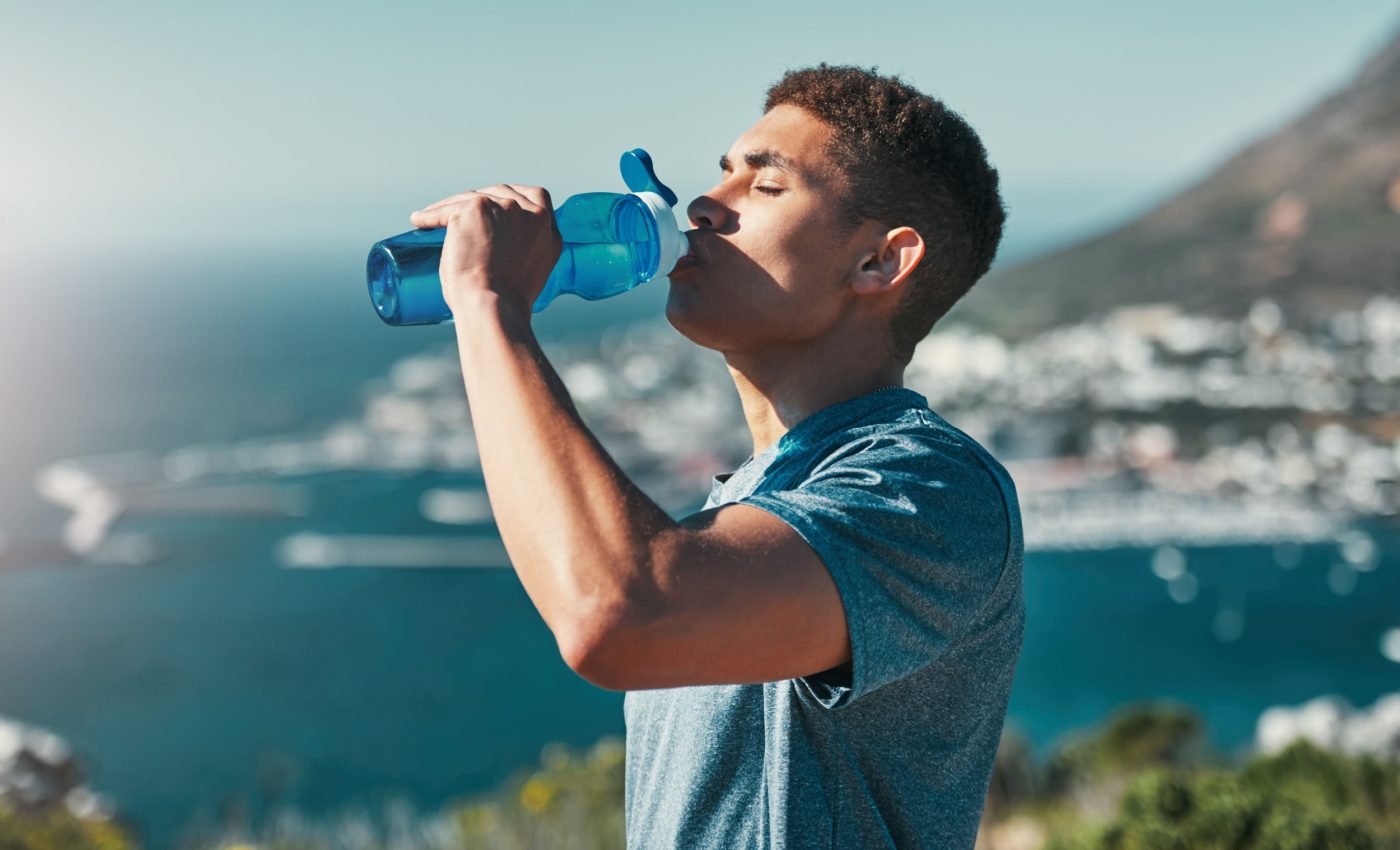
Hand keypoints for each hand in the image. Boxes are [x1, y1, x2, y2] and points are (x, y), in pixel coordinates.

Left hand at [409, 184, 562, 317]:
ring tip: (432, 218)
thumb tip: (498, 251)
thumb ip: (522, 254)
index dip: (514, 200)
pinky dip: (431, 215)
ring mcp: (505, 209)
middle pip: (503, 191)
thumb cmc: (503, 304)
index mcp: (549, 233)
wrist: (492, 306)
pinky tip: (420, 221)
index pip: (536, 199)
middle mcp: (533, 216)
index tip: (497, 206)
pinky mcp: (477, 208)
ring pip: (473, 198)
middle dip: (482, 197)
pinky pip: (448, 208)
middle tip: (461, 211)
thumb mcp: (527, 274)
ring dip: (451, 207)